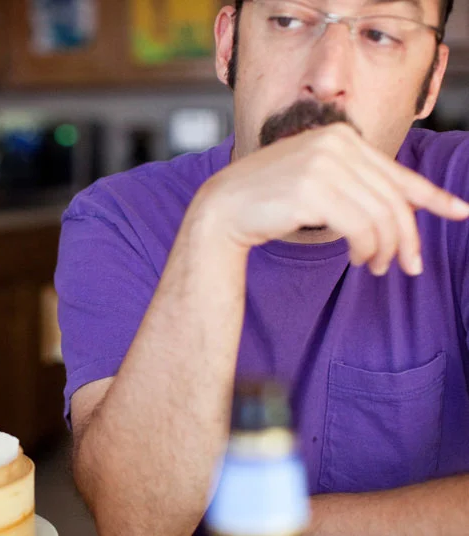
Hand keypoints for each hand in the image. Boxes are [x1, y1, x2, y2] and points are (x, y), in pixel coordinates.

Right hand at [195, 123, 468, 275]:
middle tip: (408, 266)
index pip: (397, 172)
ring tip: (373, 267)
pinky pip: (360, 228)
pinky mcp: (312, 189)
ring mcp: (322, 164)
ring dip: (384, 249)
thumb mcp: (317, 183)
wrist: (222, 208)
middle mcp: (335, 143)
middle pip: (393, 198)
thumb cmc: (268, 201)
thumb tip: (406, 209)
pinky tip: (357, 259)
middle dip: (406, 238)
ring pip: (380, 216)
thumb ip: (356, 186)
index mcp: (339, 136)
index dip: (432, 196)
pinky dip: (366, 249)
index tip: (459, 212)